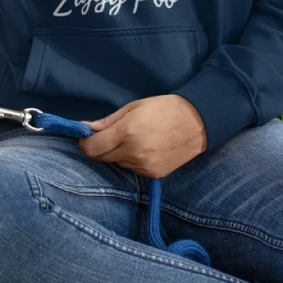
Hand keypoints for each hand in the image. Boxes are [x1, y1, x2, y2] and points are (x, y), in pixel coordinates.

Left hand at [78, 94, 207, 177]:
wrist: (197, 122)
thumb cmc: (164, 108)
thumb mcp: (133, 107)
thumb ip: (108, 121)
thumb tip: (86, 129)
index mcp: (127, 132)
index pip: (92, 148)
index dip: (85, 143)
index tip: (87, 137)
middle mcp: (133, 153)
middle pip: (101, 158)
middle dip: (99, 148)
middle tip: (108, 136)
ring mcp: (144, 166)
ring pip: (117, 164)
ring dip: (117, 154)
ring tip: (133, 139)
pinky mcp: (154, 175)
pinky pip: (132, 169)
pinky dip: (132, 161)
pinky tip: (144, 148)